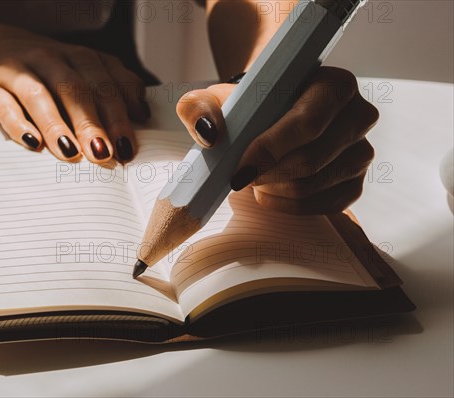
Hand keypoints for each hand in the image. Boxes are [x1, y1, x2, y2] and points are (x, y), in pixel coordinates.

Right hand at [0, 23, 148, 162]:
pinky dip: (18, 125)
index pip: (105, 84)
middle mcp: (52, 59)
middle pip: (75, 90)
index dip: (119, 116)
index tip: (128, 147)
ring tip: (71, 153)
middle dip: (91, 123)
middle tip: (104, 154)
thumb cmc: (54, 70)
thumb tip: (142, 114)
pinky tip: (33, 144)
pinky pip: (4, 105)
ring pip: (39, 95)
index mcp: (82, 57)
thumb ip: (117, 86)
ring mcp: (20, 70)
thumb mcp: (88, 70)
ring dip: (57, 125)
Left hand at [176, 67, 378, 214]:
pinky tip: (270, 192)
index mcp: (334, 85)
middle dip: (267, 175)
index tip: (239, 167)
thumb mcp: (219, 98)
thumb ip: (201, 106)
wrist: (275, 116)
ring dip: (274, 190)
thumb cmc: (251, 105)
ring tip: (253, 179)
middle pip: (311, 161)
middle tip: (240, 177)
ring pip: (313, 186)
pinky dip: (288, 206)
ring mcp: (362, 152)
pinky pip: (324, 207)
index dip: (270, 150)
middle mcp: (359, 116)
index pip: (307, 124)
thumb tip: (209, 133)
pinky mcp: (355, 183)